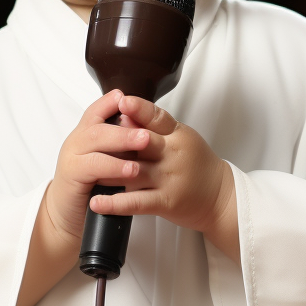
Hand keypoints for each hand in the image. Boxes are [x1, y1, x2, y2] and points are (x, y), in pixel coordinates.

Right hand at [45, 88, 153, 243]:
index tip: (130, 98)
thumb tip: (148, 128)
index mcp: (87, 133)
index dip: (114, 102)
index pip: (100, 110)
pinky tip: (130, 169)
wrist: (68, 216)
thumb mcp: (108, 161)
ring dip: (122, 139)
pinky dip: (112, 166)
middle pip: (100, 122)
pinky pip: (92, 166)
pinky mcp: (71, 174)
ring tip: (145, 141)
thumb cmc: (91, 187)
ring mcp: (73, 155)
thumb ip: (120, 144)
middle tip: (147, 125)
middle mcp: (78, 140)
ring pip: (96, 139)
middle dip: (126, 122)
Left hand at [88, 95, 239, 262]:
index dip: (139, 109)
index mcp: (177, 134)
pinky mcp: (166, 201)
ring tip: (85, 172)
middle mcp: (173, 154)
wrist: (220, 197)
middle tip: (94, 138)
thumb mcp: (180, 139)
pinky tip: (97, 202)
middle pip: (142, 142)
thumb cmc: (196, 165)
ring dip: (107, 172)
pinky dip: (115, 203)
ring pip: (133, 172)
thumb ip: (154, 127)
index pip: (156, 117)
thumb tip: (125, 114)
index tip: (122, 102)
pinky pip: (137, 202)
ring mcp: (169, 178)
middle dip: (118, 139)